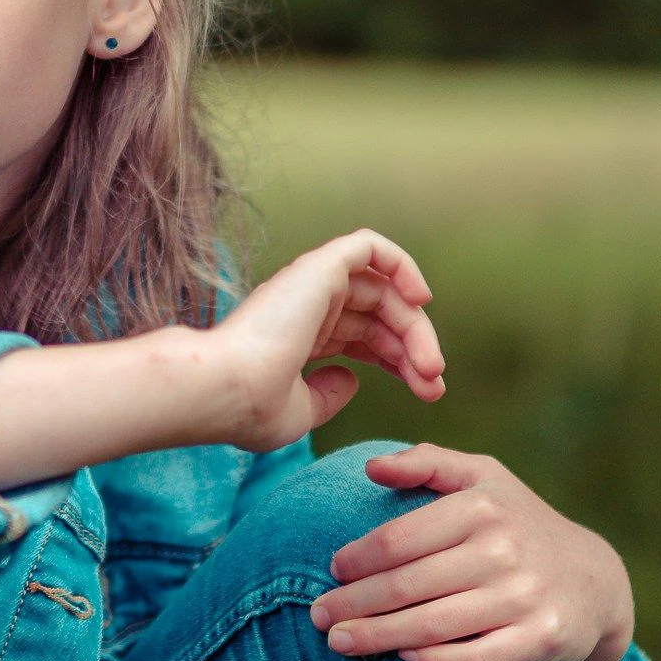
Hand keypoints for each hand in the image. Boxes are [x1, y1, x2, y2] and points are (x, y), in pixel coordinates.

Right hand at [211, 228, 445, 451]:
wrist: (225, 390)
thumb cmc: (250, 409)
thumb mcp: (299, 412)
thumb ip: (327, 396)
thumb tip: (352, 378)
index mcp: (300, 338)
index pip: (364, 337)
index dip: (400, 362)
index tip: (427, 393)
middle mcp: (306, 306)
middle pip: (380, 316)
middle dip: (414, 349)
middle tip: (434, 385)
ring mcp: (311, 284)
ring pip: (383, 290)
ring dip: (415, 325)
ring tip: (431, 366)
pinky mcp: (319, 267)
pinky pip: (369, 247)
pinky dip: (401, 264)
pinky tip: (421, 300)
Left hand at [310, 444, 633, 660]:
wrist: (594, 581)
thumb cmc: (517, 524)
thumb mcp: (483, 478)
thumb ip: (427, 463)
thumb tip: (371, 467)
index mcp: (481, 506)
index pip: (400, 538)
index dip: (358, 558)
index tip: (331, 572)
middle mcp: (504, 549)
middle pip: (408, 585)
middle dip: (354, 604)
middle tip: (318, 618)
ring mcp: (524, 596)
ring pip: (434, 624)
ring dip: (378, 637)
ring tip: (339, 644)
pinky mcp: (542, 639)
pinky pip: (478, 657)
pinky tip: (403, 660)